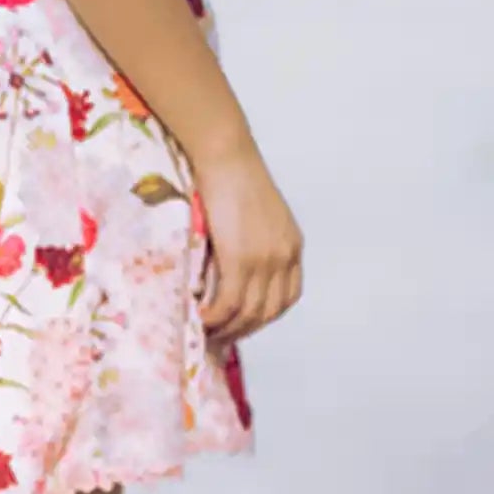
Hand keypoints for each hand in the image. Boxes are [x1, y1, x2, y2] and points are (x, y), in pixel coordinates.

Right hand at [194, 145, 302, 340]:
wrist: (225, 154)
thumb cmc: (232, 175)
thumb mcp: (256, 213)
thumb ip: (254, 240)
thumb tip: (232, 263)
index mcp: (292, 244)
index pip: (287, 297)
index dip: (266, 316)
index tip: (243, 323)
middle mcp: (285, 256)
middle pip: (269, 311)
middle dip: (244, 330)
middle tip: (220, 338)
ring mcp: (265, 260)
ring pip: (249, 313)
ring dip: (227, 329)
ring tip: (206, 333)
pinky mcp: (241, 259)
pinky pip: (230, 303)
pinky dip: (215, 318)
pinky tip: (200, 319)